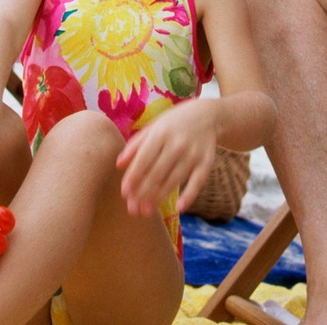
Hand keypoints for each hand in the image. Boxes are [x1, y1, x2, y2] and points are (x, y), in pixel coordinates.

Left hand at [116, 102, 216, 216]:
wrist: (207, 114)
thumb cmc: (173, 123)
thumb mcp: (154, 127)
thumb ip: (135, 145)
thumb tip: (118, 165)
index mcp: (161, 133)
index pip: (144, 158)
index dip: (134, 176)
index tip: (124, 193)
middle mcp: (177, 143)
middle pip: (158, 172)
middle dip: (143, 192)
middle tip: (132, 209)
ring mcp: (193, 153)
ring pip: (174, 179)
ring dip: (159, 197)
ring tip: (146, 211)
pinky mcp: (207, 162)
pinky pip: (198, 181)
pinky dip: (189, 195)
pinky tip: (179, 208)